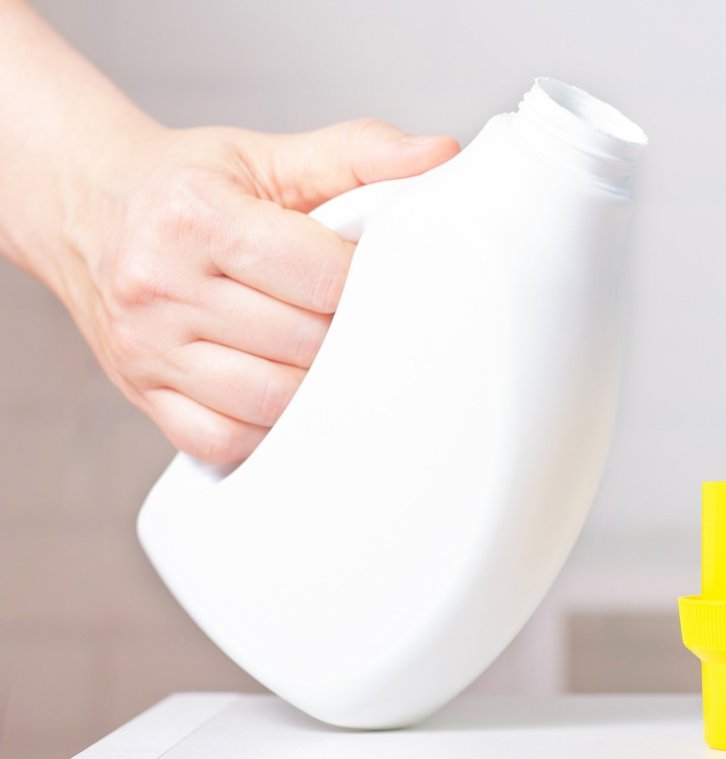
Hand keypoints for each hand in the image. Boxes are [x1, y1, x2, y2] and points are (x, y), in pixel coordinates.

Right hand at [55, 120, 458, 464]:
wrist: (86, 208)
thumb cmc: (186, 185)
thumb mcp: (266, 155)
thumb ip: (356, 153)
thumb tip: (441, 154)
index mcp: (196, 216)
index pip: (319, 275)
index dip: (367, 283)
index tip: (379, 277)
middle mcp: (161, 285)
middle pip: (302, 342)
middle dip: (348, 335)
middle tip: (364, 321)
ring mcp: (147, 348)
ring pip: (269, 400)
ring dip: (317, 388)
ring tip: (329, 356)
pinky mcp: (142, 394)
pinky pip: (222, 440)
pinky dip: (267, 429)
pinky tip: (285, 394)